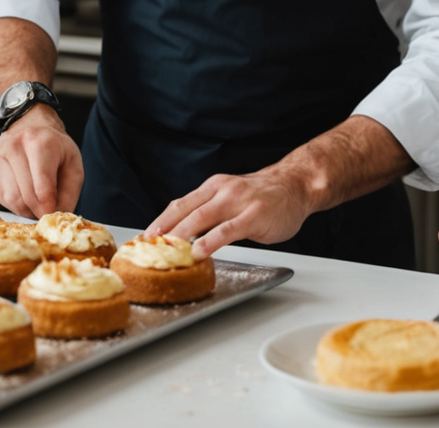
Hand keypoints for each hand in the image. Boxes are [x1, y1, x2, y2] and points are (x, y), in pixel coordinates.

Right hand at [0, 107, 82, 217]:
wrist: (30, 124)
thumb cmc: (54, 146)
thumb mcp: (73, 165)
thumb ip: (68, 193)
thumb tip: (55, 216)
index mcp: (40, 143)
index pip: (42, 188)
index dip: (49, 208)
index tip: (53, 214)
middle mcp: (14, 146)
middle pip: (25, 196)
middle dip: (38, 211)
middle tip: (46, 211)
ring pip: (11, 199)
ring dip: (26, 209)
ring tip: (36, 201)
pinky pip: (0, 197)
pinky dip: (14, 203)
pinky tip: (23, 193)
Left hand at [150, 165, 313, 258]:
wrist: (295, 186)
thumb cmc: (262, 197)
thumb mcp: (230, 197)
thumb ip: (210, 212)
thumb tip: (185, 234)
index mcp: (212, 187)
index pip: (179, 205)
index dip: (159, 222)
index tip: (143, 238)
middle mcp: (221, 190)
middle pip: (184, 210)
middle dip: (163, 230)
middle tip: (146, 247)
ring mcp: (237, 201)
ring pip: (201, 217)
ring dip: (181, 234)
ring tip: (166, 250)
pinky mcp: (253, 216)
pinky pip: (227, 230)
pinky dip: (210, 241)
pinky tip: (199, 252)